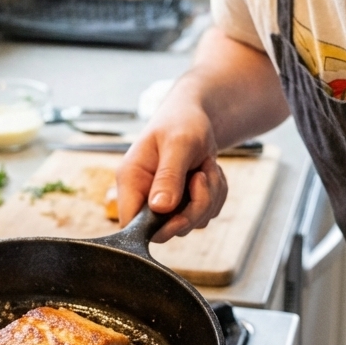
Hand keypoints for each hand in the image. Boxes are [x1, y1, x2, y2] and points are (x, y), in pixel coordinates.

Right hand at [116, 98, 227, 243]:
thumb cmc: (182, 122)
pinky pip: (205, 215)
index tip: (180, 215)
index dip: (155, 229)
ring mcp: (164, 202)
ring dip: (209, 197)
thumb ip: (169, 176)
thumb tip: (160, 208)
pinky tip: (208, 171)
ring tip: (205, 166)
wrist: (196, 115)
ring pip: (191, 223)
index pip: (130, 224)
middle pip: (167, 229)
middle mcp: (144, 195)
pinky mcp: (183, 203)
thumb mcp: (178, 144)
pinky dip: (215, 195)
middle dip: (194, 207)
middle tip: (201, 177)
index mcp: (131, 180)